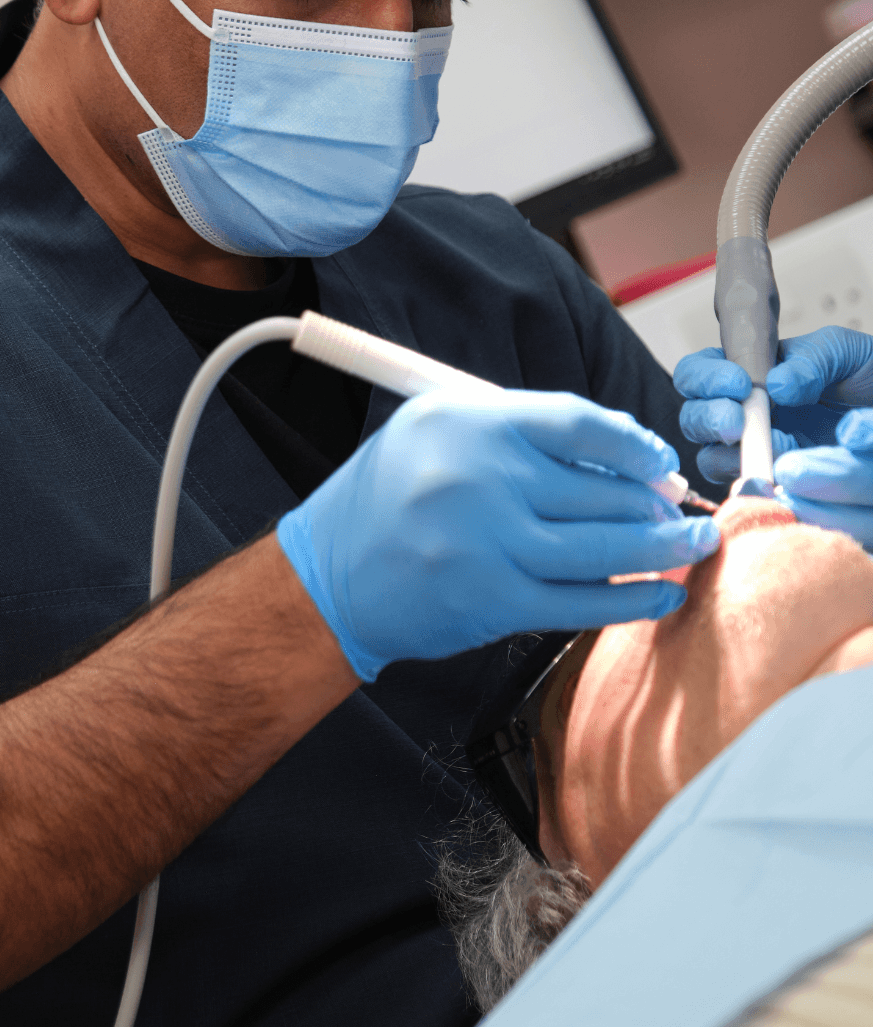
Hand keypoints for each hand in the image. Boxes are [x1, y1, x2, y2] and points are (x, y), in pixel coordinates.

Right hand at [275, 389, 719, 680]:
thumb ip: (516, 432)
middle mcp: (481, 479)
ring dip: (664, 549)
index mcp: (468, 424)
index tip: (660, 461)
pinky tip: (663, 593)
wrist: (330, 577)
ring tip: (694, 546)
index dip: (635, 443)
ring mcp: (489, 545)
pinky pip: (584, 602)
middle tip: (682, 510)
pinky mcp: (495, 603)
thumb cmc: (388, 498)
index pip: (579, 423)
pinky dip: (634, 599)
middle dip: (657, 502)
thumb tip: (614, 453)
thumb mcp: (435, 430)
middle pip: (602, 487)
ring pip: (605, 547)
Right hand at [676, 326, 872, 541]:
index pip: (699, 373)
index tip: (739, 383)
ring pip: (711, 458)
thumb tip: (775, 386)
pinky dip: (757, 480)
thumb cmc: (868, 379)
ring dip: (730, 453)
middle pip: (694, 418)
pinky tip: (786, 469)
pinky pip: (747, 489)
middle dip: (708, 418)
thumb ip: (811, 360)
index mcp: (750, 374)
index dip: (706, 378)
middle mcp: (745, 414)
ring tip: (777, 444)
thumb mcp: (843, 354)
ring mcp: (758, 451)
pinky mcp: (776, 482)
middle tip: (736, 422)